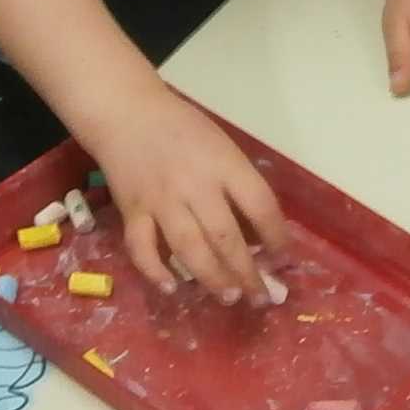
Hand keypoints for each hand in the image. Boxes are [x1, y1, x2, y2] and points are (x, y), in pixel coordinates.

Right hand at [87, 82, 286, 300]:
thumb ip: (238, 184)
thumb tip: (259, 235)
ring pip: (189, 248)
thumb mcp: (221, 146)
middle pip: (225, 236)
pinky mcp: (132, 211)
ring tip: (230, 297)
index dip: (277, 237)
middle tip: (261, 297)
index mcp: (224, 164)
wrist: (125, 112)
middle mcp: (194, 185)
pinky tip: (172, 288)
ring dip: (212, 277)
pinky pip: (141, 248)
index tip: (284, 260)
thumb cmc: (182, 129)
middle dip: (247, 272)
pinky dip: (155, 271)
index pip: (260, 205)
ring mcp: (160, 200)